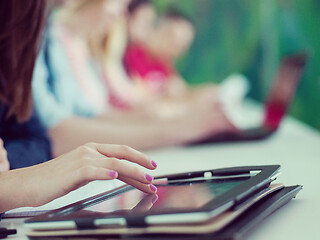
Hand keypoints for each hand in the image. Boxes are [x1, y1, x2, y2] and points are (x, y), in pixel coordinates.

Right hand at [0, 143, 156, 211]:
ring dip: (133, 172)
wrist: (29, 183)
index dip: (139, 158)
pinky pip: (93, 170)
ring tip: (146, 180)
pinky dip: (105, 172)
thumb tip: (118, 173)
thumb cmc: (56, 179)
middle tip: (155, 172)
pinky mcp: (73, 172)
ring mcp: (82, 159)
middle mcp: (89, 151)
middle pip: (122, 153)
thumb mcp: (83, 171)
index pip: (121, 152)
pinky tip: (115, 175)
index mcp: (92, 149)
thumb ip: (100, 169)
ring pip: (114, 162)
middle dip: (142, 162)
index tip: (152, 166)